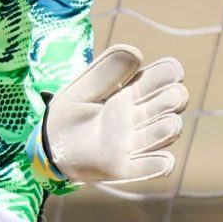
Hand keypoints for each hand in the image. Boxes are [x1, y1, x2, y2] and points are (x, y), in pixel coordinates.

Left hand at [39, 45, 187, 183]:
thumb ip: (107, 70)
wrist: (47, 145)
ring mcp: (133, 143)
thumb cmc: (68, 112)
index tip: (172, 71)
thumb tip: (137, 53)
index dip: (171, 73)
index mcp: (131, 93)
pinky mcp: (122, 167)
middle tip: (170, 98)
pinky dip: (159, 165)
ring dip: (170, 128)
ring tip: (170, 124)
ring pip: (164, 133)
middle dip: (175, 99)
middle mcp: (138, 117)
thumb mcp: (83, 86)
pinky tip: (165, 161)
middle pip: (170, 104)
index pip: (161, 78)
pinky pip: (148, 168)